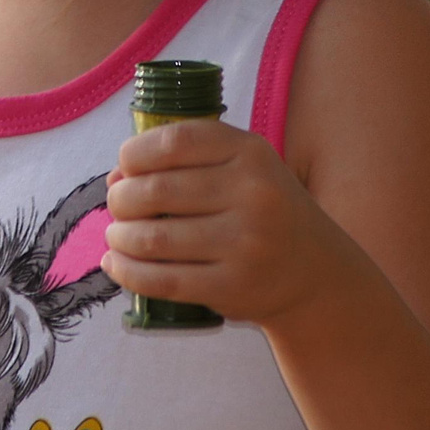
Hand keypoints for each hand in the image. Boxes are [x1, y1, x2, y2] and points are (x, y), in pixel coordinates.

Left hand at [98, 118, 361, 328]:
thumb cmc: (263, 211)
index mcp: (250, 153)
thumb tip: (116, 177)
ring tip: (115, 235)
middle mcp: (252, 194)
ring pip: (152, 238)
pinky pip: (162, 280)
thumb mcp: (242, 168)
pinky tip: (115, 264)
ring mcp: (245, 243)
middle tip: (117, 207)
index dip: (134, 154)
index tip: (125, 168)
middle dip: (120, 199)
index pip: (173, 142)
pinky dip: (127, 272)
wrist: (314, 272)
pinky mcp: (233, 287)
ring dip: (119, 236)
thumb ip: (185, 161)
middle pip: (154, 190)